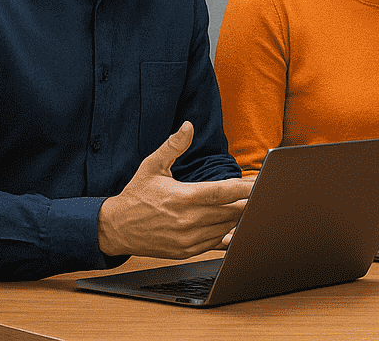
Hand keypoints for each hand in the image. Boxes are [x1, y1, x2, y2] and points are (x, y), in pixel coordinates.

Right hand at [97, 122, 253, 258]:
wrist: (115, 229)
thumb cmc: (136, 195)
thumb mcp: (152, 166)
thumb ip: (173, 146)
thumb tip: (188, 126)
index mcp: (183, 197)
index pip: (223, 192)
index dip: (245, 188)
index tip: (261, 183)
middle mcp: (187, 220)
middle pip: (230, 211)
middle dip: (247, 203)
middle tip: (263, 195)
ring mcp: (187, 239)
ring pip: (226, 229)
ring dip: (239, 219)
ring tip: (252, 209)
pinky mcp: (186, 252)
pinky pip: (215, 244)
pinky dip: (227, 234)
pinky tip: (234, 225)